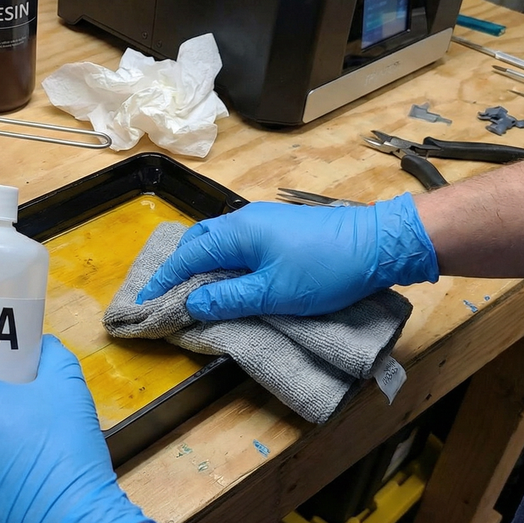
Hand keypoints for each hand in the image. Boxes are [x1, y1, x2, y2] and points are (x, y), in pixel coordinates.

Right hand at [135, 194, 437, 317]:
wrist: (379, 244)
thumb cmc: (324, 270)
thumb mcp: (272, 293)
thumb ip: (228, 299)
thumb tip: (190, 302)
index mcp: (237, 232)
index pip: (187, 256)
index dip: (163, 280)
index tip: (144, 302)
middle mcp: (245, 220)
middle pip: (199, 241)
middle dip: (179, 267)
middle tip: (167, 295)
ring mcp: (265, 221)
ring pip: (219, 241)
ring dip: (202, 264)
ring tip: (194, 291)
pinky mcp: (282, 229)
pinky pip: (238, 243)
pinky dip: (223, 261)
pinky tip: (230, 280)